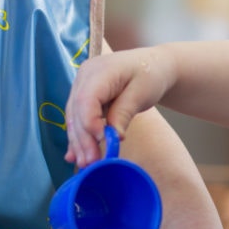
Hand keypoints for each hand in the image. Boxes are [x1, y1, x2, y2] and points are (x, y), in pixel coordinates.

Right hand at [65, 47, 177, 167]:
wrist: (154, 64)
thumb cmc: (150, 74)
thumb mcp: (142, 93)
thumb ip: (124, 113)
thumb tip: (112, 137)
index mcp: (99, 71)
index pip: (86, 99)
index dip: (90, 123)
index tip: (102, 141)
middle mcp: (84, 77)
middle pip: (77, 111)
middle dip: (83, 139)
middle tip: (91, 163)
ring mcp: (81, 86)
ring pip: (73, 117)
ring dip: (78, 142)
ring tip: (85, 164)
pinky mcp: (83, 96)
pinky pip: (77, 118)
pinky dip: (77, 137)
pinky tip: (74, 155)